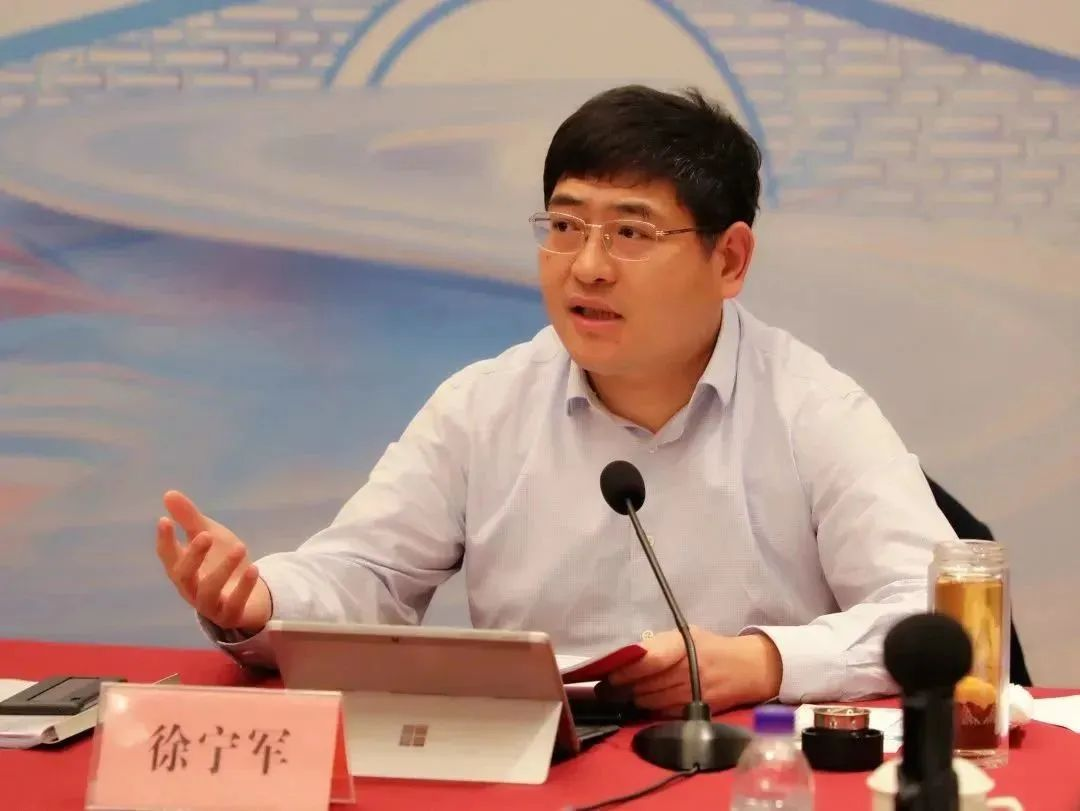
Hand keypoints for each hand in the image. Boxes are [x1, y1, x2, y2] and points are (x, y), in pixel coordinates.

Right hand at [156, 490, 270, 633]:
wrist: (251, 593)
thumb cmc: (222, 562)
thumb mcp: (209, 536)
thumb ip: (190, 518)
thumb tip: (169, 494)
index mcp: (182, 568)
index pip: (167, 555)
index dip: (164, 539)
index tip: (164, 520)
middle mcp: (190, 588)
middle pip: (183, 575)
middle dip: (193, 555)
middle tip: (204, 535)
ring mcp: (210, 605)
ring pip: (208, 592)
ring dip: (223, 569)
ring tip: (240, 547)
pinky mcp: (230, 616)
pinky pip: (234, 605)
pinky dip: (244, 588)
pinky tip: (253, 569)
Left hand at [606, 627, 782, 715]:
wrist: (747, 669)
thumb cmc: (710, 648)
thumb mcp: (686, 636)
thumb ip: (658, 645)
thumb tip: (627, 656)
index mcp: (683, 646)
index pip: (649, 659)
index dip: (626, 669)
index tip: (609, 674)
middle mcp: (688, 670)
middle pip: (646, 684)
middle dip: (623, 687)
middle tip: (606, 688)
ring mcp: (692, 692)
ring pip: (652, 701)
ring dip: (634, 698)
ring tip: (621, 695)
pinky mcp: (696, 710)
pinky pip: (664, 713)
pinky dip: (651, 709)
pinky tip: (643, 703)